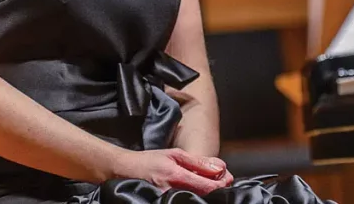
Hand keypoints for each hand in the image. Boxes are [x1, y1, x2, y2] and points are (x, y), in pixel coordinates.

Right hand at [114, 148, 232, 194]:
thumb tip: (220, 168)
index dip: (221, 184)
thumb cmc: (150, 161)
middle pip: (204, 195)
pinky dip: (197, 193)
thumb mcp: (175, 154)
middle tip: (223, 179)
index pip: (207, 187)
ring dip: (207, 190)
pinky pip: (187, 199)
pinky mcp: (164, 202)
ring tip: (210, 181)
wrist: (126, 171)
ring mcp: (167, 200)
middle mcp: (171, 192)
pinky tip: (198, 187)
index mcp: (175, 176)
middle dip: (217, 188)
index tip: (227, 179)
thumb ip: (198, 162)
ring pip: (197, 198)